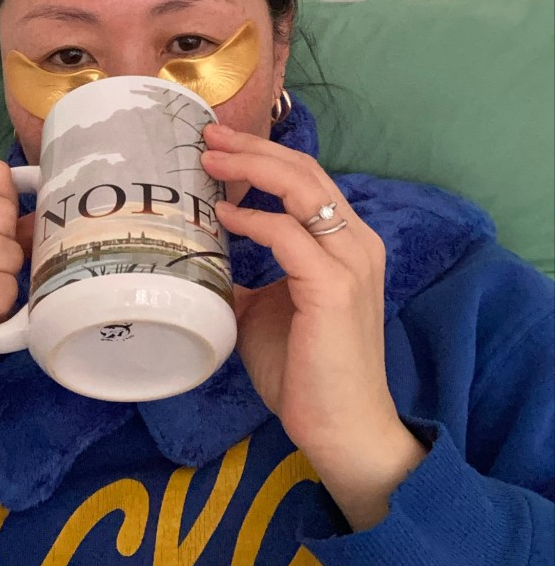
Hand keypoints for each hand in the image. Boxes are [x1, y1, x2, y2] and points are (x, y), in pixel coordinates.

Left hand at [202, 124, 426, 529]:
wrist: (343, 429)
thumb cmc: (307, 371)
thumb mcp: (269, 311)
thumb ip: (249, 279)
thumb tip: (207, 261)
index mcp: (347, 243)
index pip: (307, 179)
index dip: (263, 155)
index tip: (218, 146)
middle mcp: (356, 242)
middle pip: (304, 171)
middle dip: (253, 148)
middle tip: (208, 137)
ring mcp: (350, 262)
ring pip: (302, 189)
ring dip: (252, 168)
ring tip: (210, 160)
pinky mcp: (334, 288)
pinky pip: (289, 236)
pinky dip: (254, 219)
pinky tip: (224, 216)